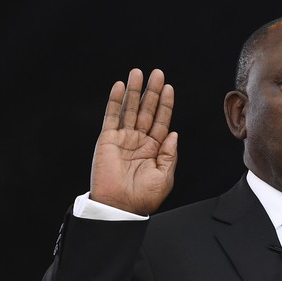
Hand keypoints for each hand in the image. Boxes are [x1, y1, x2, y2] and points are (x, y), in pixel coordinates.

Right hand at [90, 68, 177, 214]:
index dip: (165, 104)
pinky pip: (112, 116)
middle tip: (157, 73)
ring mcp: (123, 139)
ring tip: (138, 73)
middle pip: (147, 110)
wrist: (120, 207)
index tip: (169, 88)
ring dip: (134, 91)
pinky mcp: (107, 139)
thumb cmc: (143, 197)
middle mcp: (139, 141)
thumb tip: (174, 133)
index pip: (161, 121)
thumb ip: (170, 154)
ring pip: (130, 109)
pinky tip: (120, 86)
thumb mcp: (165, 176)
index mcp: (154, 149)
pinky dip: (115, 101)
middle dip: (152, 92)